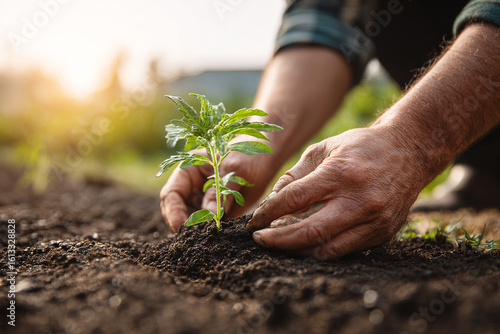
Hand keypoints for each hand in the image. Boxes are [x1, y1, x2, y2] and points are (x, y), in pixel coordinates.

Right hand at [160, 149, 278, 231]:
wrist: (267, 156)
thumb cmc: (249, 155)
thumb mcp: (235, 170)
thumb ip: (221, 193)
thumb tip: (210, 217)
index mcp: (188, 170)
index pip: (171, 194)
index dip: (173, 212)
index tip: (181, 228)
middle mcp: (192, 187)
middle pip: (176, 211)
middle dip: (183, 225)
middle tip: (196, 238)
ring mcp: (203, 200)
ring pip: (190, 221)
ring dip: (196, 231)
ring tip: (208, 238)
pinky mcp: (216, 212)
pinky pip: (207, 226)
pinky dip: (210, 232)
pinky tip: (219, 236)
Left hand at [247, 126, 427, 258]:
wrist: (410, 150)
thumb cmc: (361, 147)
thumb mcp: (324, 148)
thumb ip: (295, 175)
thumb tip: (271, 204)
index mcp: (340, 174)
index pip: (294, 200)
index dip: (268, 213)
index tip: (253, 221)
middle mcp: (359, 200)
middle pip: (308, 232)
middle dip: (277, 240)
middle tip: (259, 240)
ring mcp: (374, 221)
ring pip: (327, 249)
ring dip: (298, 250)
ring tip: (280, 243)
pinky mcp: (384, 234)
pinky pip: (345, 251)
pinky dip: (321, 250)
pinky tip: (306, 243)